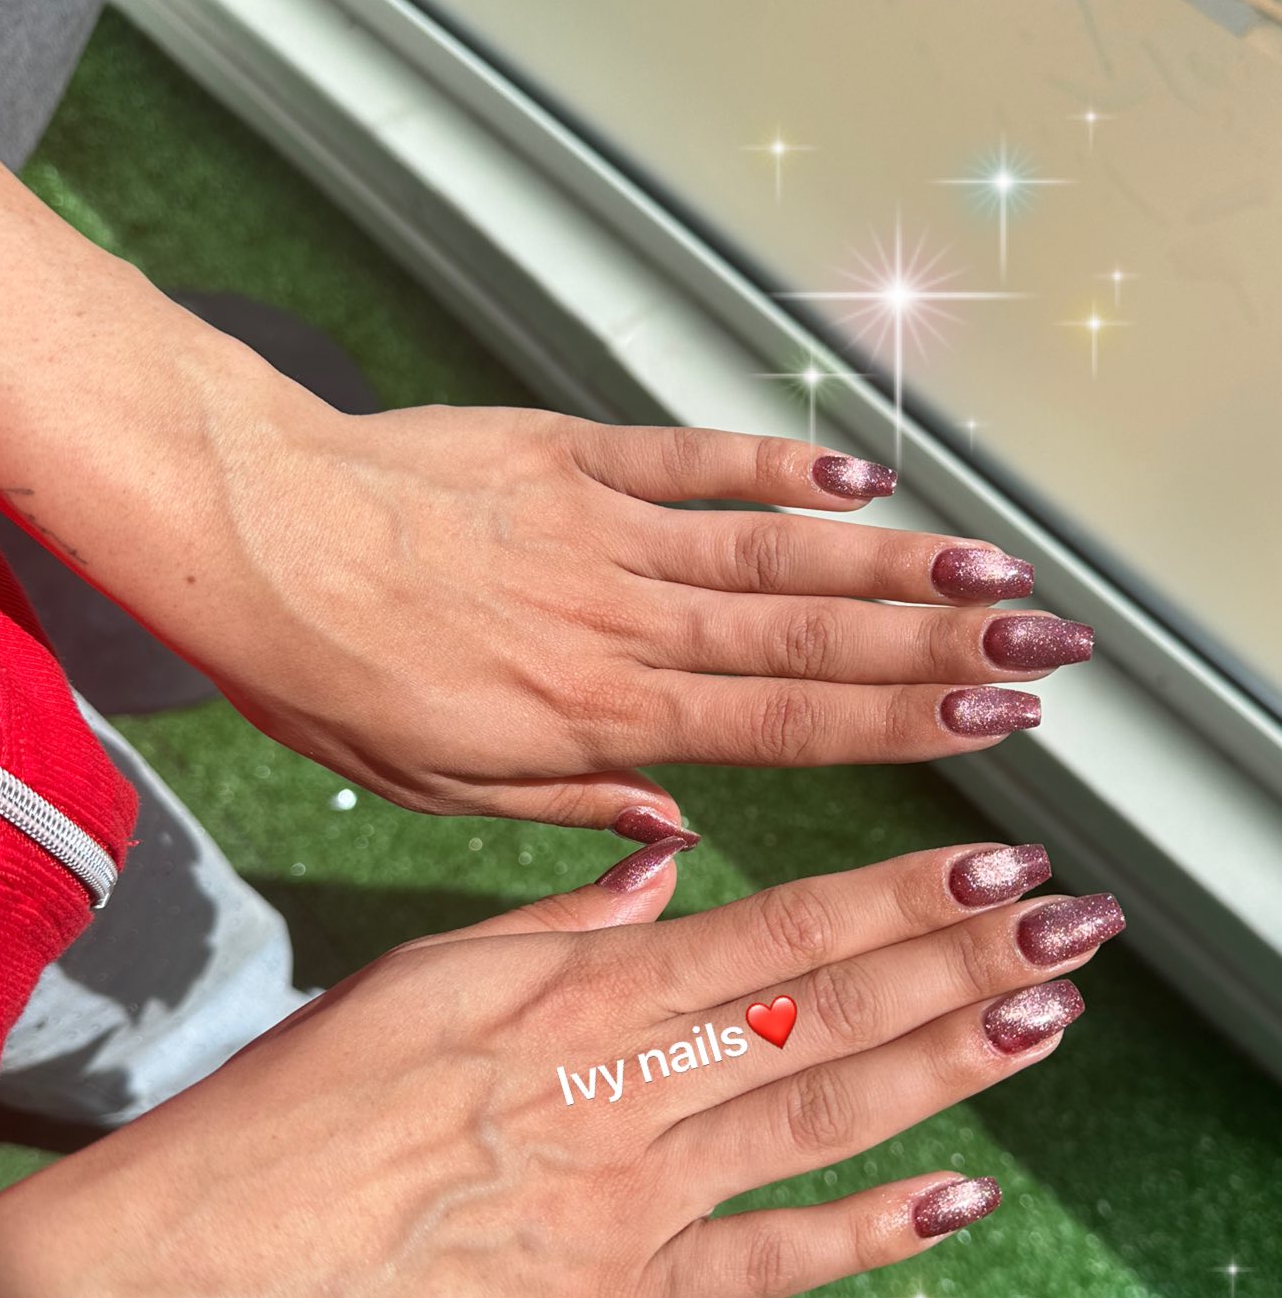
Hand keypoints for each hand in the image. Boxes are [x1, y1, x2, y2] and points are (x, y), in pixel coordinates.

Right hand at [0, 839, 1122, 1297]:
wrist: (243, 1250)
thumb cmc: (318, 1098)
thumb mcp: (433, 968)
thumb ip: (562, 921)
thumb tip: (662, 870)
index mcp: (585, 995)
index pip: (778, 932)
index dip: (899, 899)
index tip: (993, 865)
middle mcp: (632, 1086)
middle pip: (830, 1015)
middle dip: (962, 964)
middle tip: (1071, 929)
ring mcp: (641, 1198)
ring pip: (824, 1119)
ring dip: (945, 1068)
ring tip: (1043, 1023)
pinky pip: (768, 1263)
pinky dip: (864, 1236)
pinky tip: (954, 1202)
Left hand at [197, 398, 1085, 831]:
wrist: (246, 535)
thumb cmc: (328, 677)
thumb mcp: (433, 787)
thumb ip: (569, 815)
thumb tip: (678, 843)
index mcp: (592, 719)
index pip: (779, 727)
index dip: (899, 722)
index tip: (997, 722)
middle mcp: (619, 624)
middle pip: (809, 636)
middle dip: (943, 643)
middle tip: (1050, 645)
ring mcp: (600, 532)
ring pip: (773, 550)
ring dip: (894, 558)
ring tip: (997, 568)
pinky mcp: (568, 454)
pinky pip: (690, 458)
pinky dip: (778, 463)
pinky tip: (862, 474)